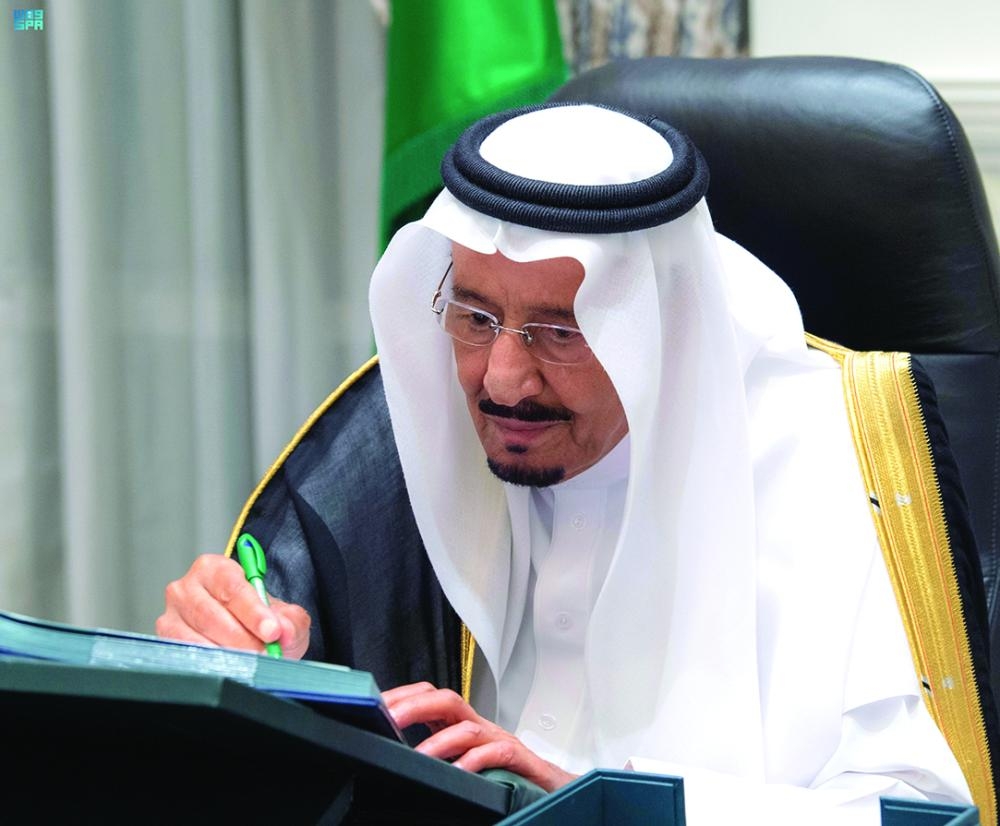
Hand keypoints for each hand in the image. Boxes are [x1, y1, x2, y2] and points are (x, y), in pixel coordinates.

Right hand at [156, 553, 310, 658]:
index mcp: (215, 568)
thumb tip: (284, 632)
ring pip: (195, 636)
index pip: (233, 588)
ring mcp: (172, 613)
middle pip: (211, 614)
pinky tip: (228, 666)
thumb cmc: (259, 619)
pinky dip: (209, 662)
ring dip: (226, 652)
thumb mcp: (283, 616)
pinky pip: (185, 652)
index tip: (272, 631)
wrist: (245, 634)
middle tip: (264, 653)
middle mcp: (187, 587)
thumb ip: (290, 621)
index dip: (253, 612)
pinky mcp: (165, 638)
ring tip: (250, 661)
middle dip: (242, 638)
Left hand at [383, 682, 577, 792]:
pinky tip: (459, 772)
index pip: (429, 697)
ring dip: (438, 741)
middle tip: (388, 719)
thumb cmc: (508, 775)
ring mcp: (498, 739)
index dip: (402, 697)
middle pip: (446, 700)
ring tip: (417, 758)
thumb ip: (436, 757)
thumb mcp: (464, 763)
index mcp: (461, 724)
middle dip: (415, 705)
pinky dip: (475, 760)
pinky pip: (496, 752)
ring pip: (467, 726)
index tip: (374, 705)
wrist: (553, 789)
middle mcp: (479, 726)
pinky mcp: (518, 759)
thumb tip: (393, 760)